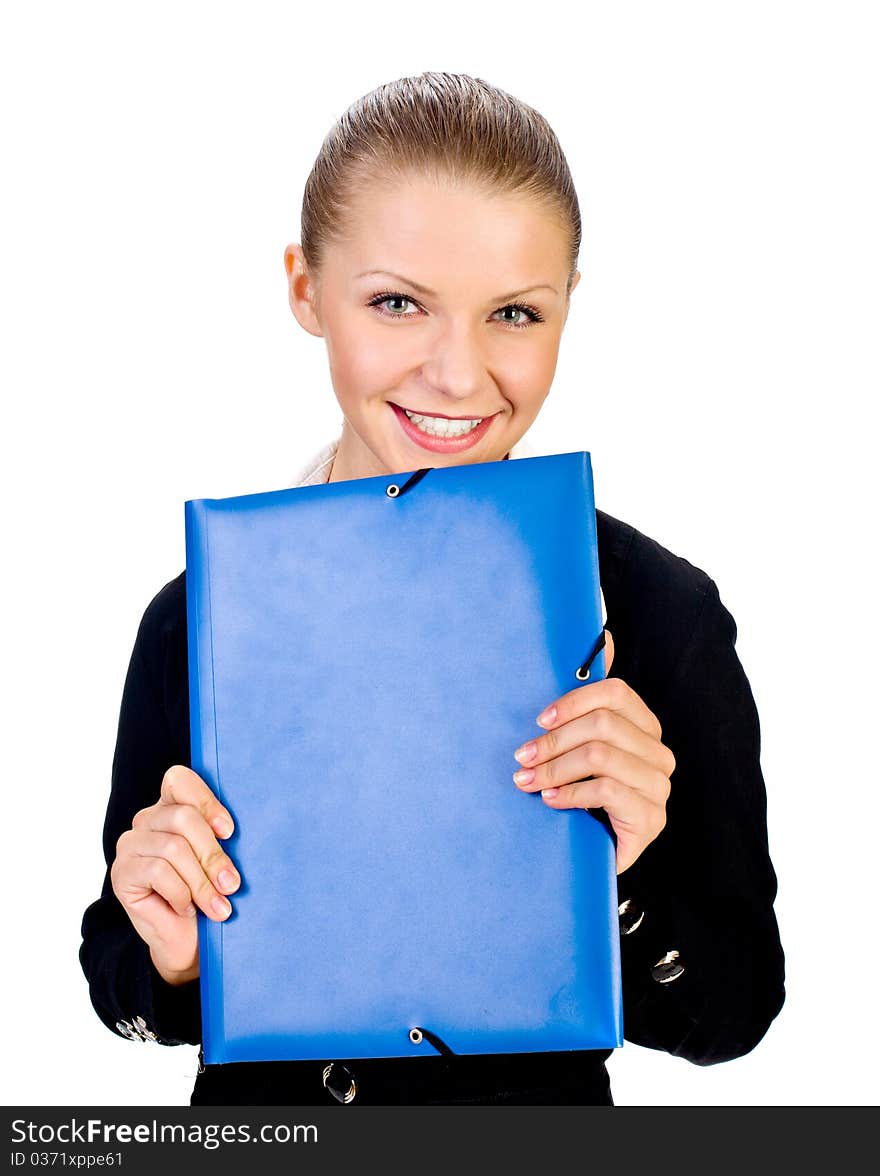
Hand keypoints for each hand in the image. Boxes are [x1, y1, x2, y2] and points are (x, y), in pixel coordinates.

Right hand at [110, 765, 240, 985]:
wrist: (188, 941)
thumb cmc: (208, 893)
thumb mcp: (219, 860)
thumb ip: (221, 838)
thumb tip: (234, 831)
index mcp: (171, 807)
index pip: (179, 780)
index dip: (206, 801)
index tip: (229, 831)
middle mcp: (147, 820)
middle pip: (183, 818)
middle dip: (213, 854)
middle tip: (231, 884)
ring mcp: (130, 845)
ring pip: (173, 848)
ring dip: (201, 882)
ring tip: (218, 905)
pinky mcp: (121, 873)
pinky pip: (157, 872)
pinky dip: (180, 894)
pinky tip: (186, 908)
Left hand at [511, 630, 675, 872]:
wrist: (588, 854)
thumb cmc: (578, 791)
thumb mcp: (576, 745)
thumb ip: (586, 700)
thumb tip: (606, 636)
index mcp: (644, 727)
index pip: (616, 693)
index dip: (573, 700)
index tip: (538, 719)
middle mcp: (659, 755)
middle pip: (604, 725)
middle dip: (554, 740)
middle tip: (521, 758)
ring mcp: (659, 789)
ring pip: (602, 757)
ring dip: (554, 769)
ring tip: (526, 781)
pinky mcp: (651, 821)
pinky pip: (607, 792)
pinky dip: (571, 794)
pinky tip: (550, 801)